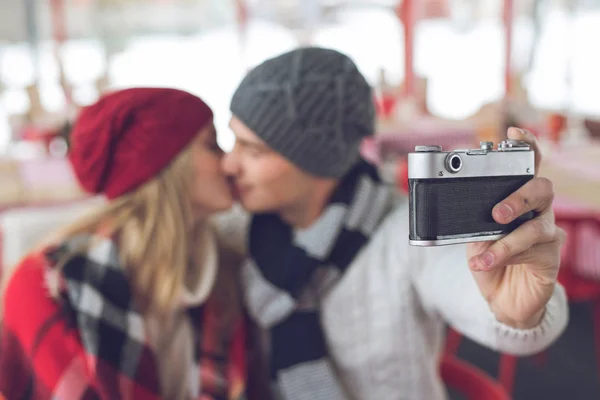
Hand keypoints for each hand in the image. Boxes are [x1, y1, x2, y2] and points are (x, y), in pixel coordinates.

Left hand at [466, 127, 565, 328]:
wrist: (502, 298)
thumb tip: (456, 206)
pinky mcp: (550, 255)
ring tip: (482, 251)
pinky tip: (485, 263)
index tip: (514, 132)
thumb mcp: (473, 234)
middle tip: (497, 213)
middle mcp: (536, 210)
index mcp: (516, 197)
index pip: (527, 165)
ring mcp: (546, 232)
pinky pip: (532, 251)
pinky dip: (504, 257)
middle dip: (519, 196)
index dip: (525, 146)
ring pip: (536, 225)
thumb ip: (471, 217)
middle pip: (541, 188)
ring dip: (506, 239)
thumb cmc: (489, 258)